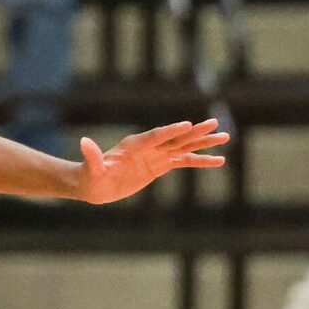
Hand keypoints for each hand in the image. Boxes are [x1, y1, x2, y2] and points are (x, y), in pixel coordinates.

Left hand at [75, 119, 228, 202]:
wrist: (93, 185)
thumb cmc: (90, 177)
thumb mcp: (90, 169)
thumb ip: (92, 156)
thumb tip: (83, 142)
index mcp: (133, 145)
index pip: (156, 135)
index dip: (171, 130)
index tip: (188, 125)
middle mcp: (147, 146)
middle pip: (175, 137)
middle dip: (194, 132)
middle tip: (215, 123)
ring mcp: (155, 155)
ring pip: (184, 146)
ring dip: (203, 143)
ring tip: (225, 137)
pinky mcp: (159, 165)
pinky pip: (183, 161)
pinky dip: (200, 161)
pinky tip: (218, 160)